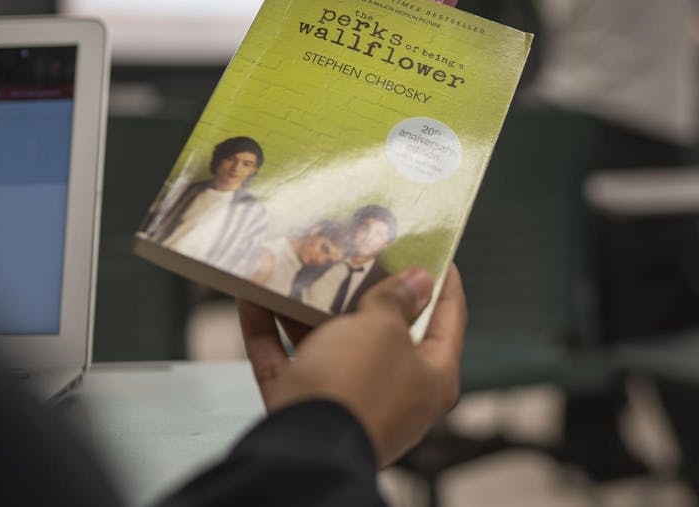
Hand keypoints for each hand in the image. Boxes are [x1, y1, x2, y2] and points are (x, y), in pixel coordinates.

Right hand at [237, 265, 465, 466]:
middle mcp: (390, 391)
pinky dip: (267, 329)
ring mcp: (342, 400)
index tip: (434, 247)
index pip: (447, 320)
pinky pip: (283, 359)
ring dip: (306, 306)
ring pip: (326, 343)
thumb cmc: (355, 387)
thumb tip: (419, 281)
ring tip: (296, 266)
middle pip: (380, 330)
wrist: (302, 450)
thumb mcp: (383, 329)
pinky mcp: (300, 405)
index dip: (443, 281)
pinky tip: (252, 297)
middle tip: (353, 249)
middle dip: (362, 289)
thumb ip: (396, 300)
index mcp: (430, 378)